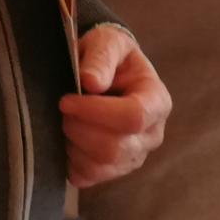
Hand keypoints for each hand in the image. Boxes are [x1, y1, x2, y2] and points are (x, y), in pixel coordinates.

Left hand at [60, 25, 170, 186]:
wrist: (105, 72)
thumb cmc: (109, 55)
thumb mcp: (107, 42)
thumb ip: (101, 57)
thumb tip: (91, 82)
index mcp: (157, 101)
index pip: (133, 117)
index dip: (95, 112)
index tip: (66, 100)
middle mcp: (151, 135)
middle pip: (115, 148)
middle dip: (79, 129)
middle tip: (62, 108)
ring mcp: (133, 157)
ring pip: (100, 166)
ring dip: (72, 145)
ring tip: (64, 121)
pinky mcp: (112, 172)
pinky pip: (87, 177)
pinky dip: (69, 160)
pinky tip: (68, 137)